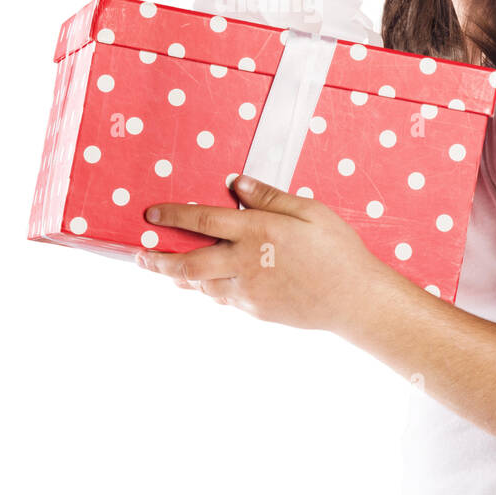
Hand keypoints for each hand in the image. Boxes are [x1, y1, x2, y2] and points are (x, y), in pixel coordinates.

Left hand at [137, 174, 387, 331]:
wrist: (356, 300)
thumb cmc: (338, 250)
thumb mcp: (309, 210)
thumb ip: (269, 196)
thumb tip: (237, 183)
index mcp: (257, 231)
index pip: (203, 220)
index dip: (173, 216)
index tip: (151, 215)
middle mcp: (246, 263)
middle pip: (189, 264)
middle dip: (159, 261)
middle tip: (139, 257)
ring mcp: (249, 292)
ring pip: (202, 286)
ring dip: (181, 278)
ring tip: (166, 270)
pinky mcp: (257, 311)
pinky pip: (224, 299)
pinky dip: (209, 290)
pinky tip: (207, 284)